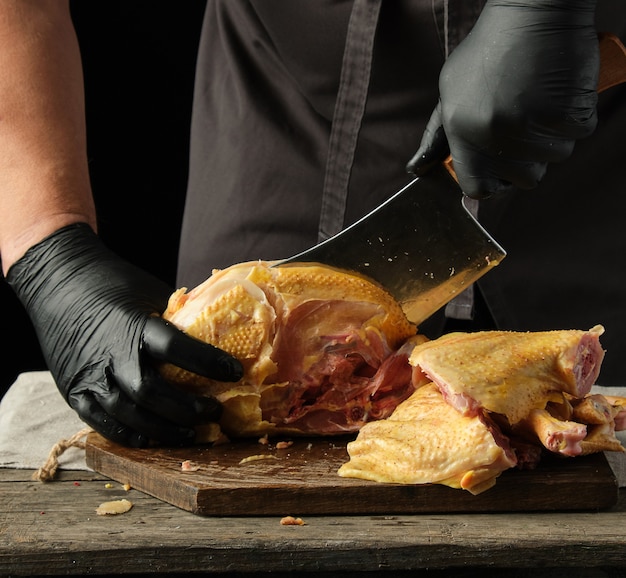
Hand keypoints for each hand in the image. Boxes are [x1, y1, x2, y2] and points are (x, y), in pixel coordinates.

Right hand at [6, 223, 242, 446]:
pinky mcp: (73, 390)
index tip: (234, 372)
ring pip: (128, 414)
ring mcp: (89, 375)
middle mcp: (110, 353)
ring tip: (191, 433)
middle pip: (151, 392)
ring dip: (163, 429)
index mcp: (134, 324)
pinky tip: (151, 439)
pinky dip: (129, 435)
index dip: (208, 363)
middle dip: (187, 408)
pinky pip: (101, 423)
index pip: (175, 348)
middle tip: (214, 412)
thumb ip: (175, 318)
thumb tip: (214, 333)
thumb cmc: (112, 284)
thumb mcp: (149, 292)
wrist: (57, 281)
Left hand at [406, 0, 598, 197]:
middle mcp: (497, 136)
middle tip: (520, 127)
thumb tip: (418, 168)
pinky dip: (570, 119)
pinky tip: (554, 94)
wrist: (530, 12)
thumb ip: (436, 137)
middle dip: (523, 160)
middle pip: (522, 179)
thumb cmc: (487, 52)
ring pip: (551, 158)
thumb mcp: (449, 93)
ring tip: (535, 103)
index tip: (495, 169)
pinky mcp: (568, 115)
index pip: (477, 188)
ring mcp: (534, 128)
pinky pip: (575, 135)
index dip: (489, 181)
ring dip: (548, 138)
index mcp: (464, 134)